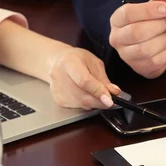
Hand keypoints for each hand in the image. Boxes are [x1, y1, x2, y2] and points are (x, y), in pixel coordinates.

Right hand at [0, 20, 119, 109]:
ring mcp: (55, 88)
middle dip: (100, 100)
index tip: (111, 100)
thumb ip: (102, 76)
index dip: (98, 91)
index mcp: (69, 62)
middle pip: (83, 96)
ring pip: (80, 105)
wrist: (51, 60)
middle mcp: (60, 76)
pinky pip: (75, 107)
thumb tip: (114, 91)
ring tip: (101, 96)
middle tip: (111, 100)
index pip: (84, 80)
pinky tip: (88, 97)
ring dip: (94, 104)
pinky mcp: (56, 99)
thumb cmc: (74, 58)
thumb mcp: (92, 61)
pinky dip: (85, 105)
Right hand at [109, 0, 165, 77]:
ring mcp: (126, 56)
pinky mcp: (138, 68)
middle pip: (136, 33)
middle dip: (158, 26)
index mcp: (117, 20)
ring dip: (164, 40)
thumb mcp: (153, 9)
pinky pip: (155, 62)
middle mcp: (117, 39)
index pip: (128, 14)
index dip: (148, 10)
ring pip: (146, 50)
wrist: (149, 45)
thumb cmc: (149, 24)